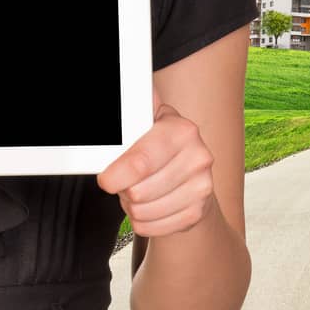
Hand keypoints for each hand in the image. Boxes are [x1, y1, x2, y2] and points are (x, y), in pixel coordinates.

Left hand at [96, 87, 218, 237]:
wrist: (190, 176)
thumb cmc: (160, 147)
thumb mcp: (146, 124)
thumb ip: (132, 111)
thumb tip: (121, 82)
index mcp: (182, 130)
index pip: (141, 161)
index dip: (116, 174)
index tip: (107, 179)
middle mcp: (198, 156)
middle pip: (138, 192)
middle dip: (125, 189)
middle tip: (130, 180)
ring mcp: (202, 186)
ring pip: (142, 212)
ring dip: (133, 206)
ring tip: (142, 189)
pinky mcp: (198, 211)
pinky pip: (151, 226)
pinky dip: (143, 221)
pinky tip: (152, 204)